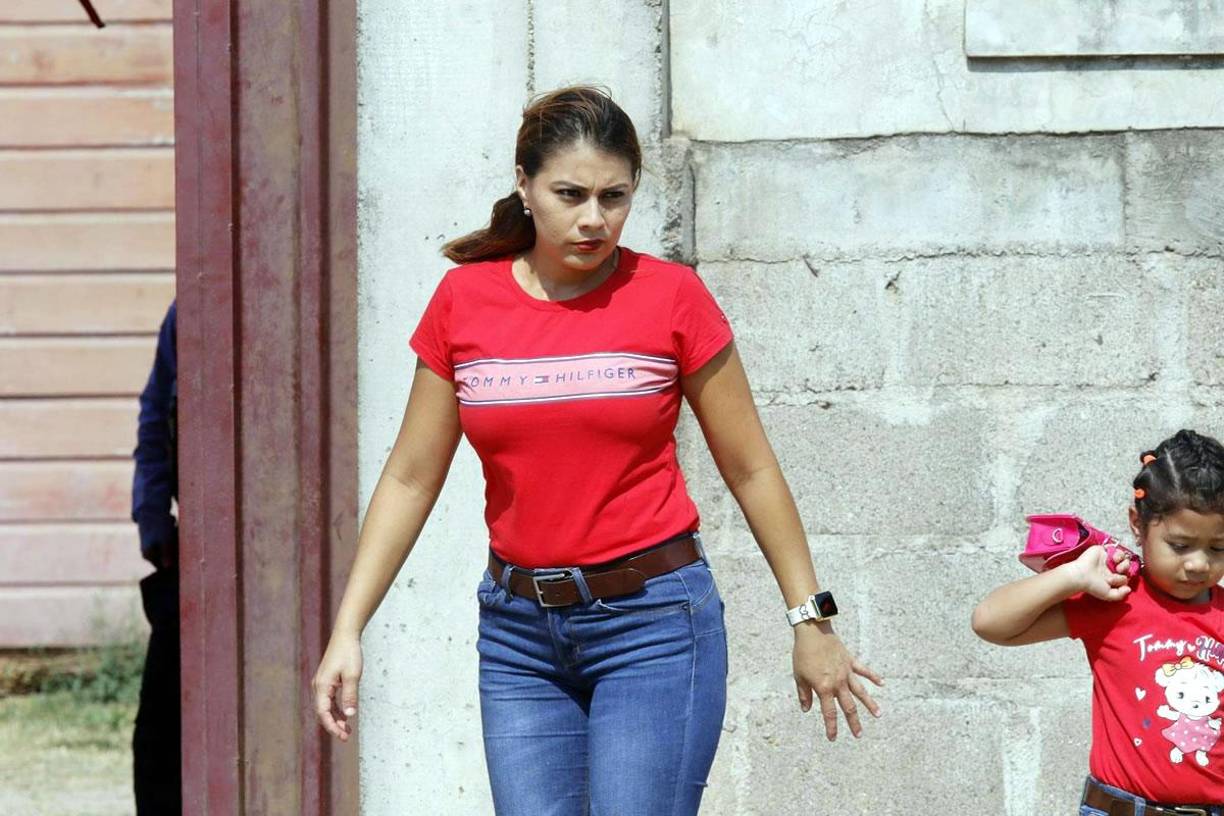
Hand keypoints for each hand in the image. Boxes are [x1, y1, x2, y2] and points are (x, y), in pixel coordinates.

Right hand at [312, 631, 362, 741]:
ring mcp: (321, 684)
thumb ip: (350, 696)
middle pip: (323, 712)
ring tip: (347, 729)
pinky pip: (329, 700)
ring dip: (335, 718)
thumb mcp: (352, 675)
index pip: (323, 713)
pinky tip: (346, 715)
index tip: (342, 736)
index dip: (332, 726)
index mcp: (322, 686)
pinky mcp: (327, 681)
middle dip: (333, 725)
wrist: (345, 635)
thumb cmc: (349, 653)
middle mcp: (318, 686)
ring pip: (326, 707)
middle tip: (346, 736)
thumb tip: (350, 715)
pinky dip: (336, 709)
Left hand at [792, 623, 882, 739]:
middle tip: (859, 735)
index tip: (833, 738)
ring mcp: (846, 672)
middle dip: (854, 722)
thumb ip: (804, 694)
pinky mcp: (850, 661)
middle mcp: (838, 683)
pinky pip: (864, 671)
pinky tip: (882, 683)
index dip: (831, 727)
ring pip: (861, 692)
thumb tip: (806, 709)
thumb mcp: (799, 676)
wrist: (812, 632)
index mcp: (824, 688)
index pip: (829, 713)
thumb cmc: (803, 654)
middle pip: (849, 707)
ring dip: (870, 704)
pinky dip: (873, 677)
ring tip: (878, 715)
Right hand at [1069, 545, 1132, 601]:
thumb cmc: (1093, 586)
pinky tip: (1113, 557)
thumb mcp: (1108, 595)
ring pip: (1123, 557)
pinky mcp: (1103, 551)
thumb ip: (1120, 595)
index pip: (1125, 576)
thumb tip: (1129, 589)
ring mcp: (1107, 559)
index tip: (1113, 580)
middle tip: (1118, 570)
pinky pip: (1115, 548)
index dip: (1123, 579)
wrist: (1081, 575)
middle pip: (1126, 566)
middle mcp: (1111, 569)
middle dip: (1125, 568)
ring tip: (1116, 562)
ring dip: (1123, 560)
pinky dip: (1117, 552)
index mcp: (1113, 578)